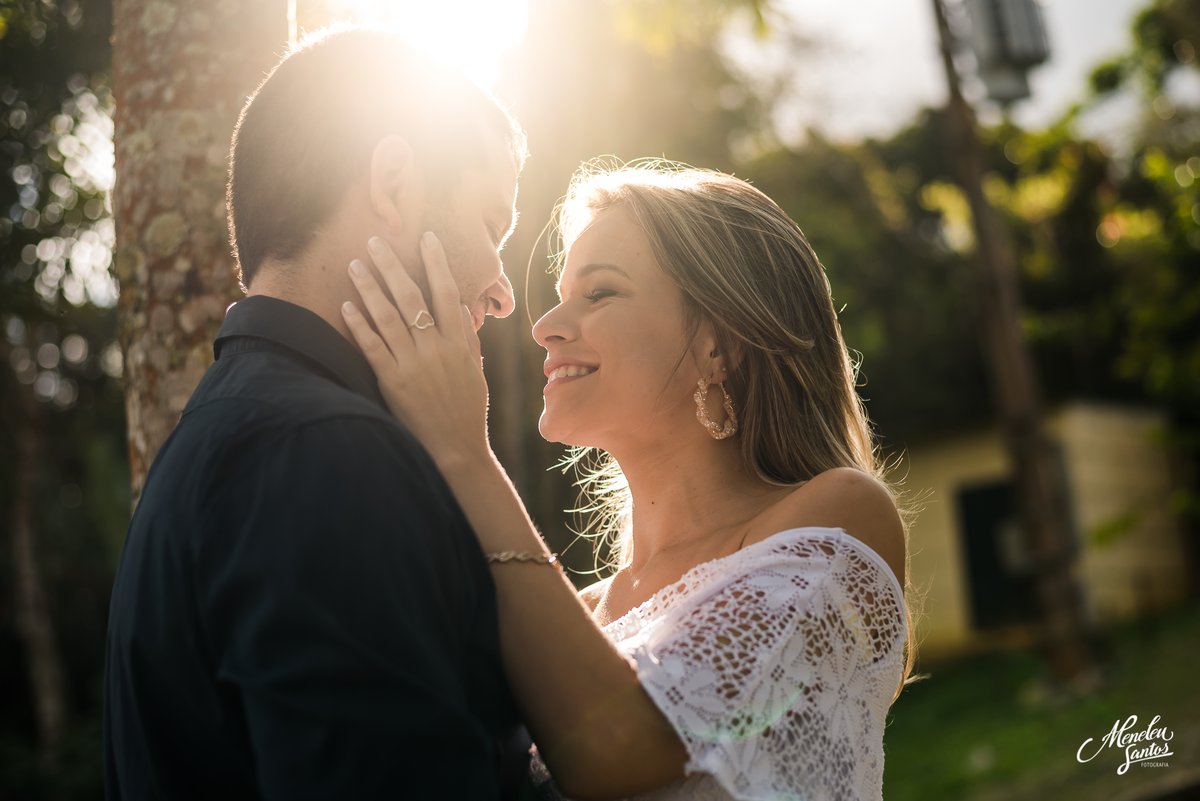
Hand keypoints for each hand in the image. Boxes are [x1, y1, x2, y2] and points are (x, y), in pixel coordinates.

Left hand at [341, 232, 490, 466]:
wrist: (456, 450)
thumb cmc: (467, 412)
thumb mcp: (475, 372)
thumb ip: (468, 338)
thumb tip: (460, 308)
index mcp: (458, 344)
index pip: (446, 293)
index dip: (436, 263)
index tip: (427, 238)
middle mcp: (436, 349)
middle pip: (412, 297)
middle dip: (393, 266)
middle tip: (376, 240)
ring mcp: (414, 365)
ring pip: (388, 317)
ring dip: (370, 287)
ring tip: (356, 264)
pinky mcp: (393, 383)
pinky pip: (373, 347)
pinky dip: (359, 325)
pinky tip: (346, 305)